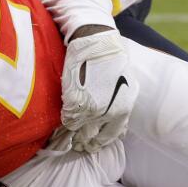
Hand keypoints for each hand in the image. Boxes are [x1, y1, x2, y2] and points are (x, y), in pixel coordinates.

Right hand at [59, 27, 134, 152]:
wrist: (96, 41)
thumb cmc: (111, 57)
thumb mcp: (123, 84)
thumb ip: (118, 103)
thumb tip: (112, 117)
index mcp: (123, 109)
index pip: (111, 135)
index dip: (100, 139)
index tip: (92, 142)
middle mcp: (110, 113)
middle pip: (95, 138)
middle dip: (86, 142)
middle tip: (79, 145)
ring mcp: (92, 108)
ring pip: (79, 130)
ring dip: (73, 133)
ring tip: (67, 135)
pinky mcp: (75, 101)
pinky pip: (67, 119)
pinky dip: (65, 118)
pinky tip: (64, 116)